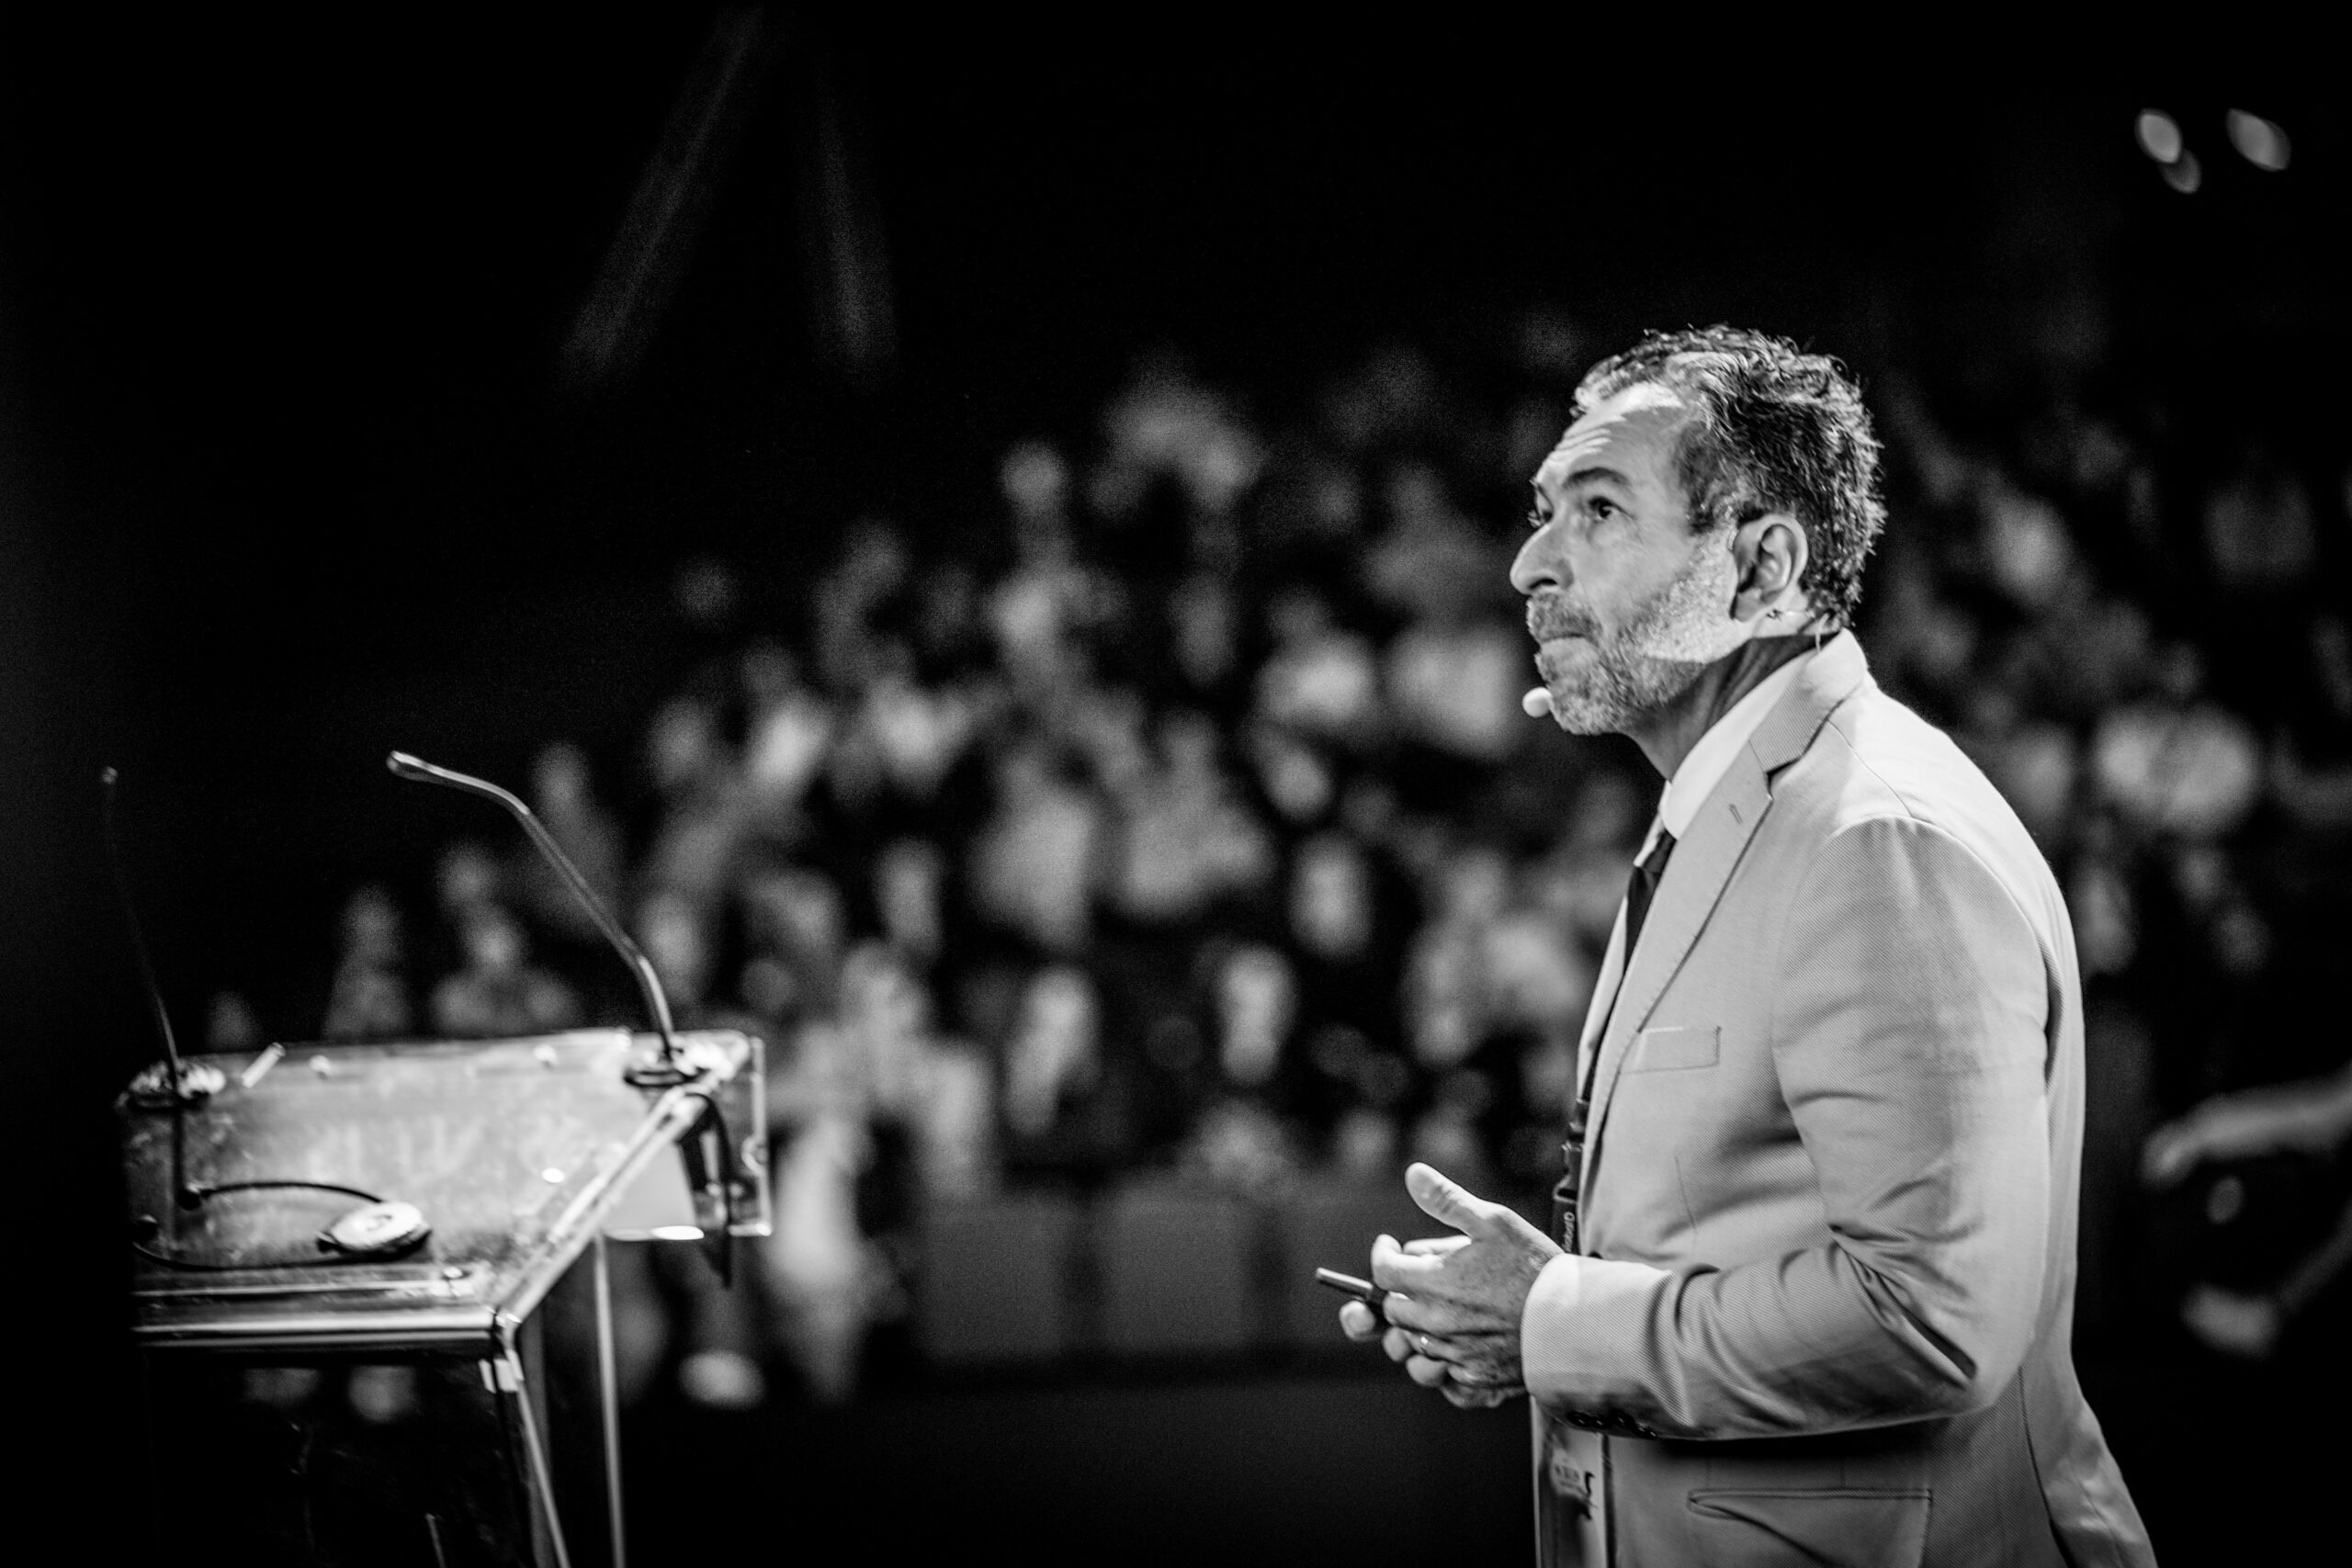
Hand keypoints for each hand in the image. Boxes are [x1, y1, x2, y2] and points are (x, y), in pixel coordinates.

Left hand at [1339, 1163, 1560, 1406]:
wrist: (1574, 1320)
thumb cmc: (1534, 1269)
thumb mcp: (1493, 1221)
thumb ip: (1448, 1200)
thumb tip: (1414, 1173)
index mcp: (1434, 1282)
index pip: (1383, 1273)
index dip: (1383, 1256)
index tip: (1391, 1247)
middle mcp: (1436, 1322)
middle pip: (1394, 1311)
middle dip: (1399, 1291)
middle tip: (1420, 1276)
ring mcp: (1454, 1353)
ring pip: (1415, 1344)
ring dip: (1418, 1325)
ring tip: (1440, 1309)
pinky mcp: (1474, 1377)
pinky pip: (1442, 1373)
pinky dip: (1443, 1358)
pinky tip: (1461, 1340)